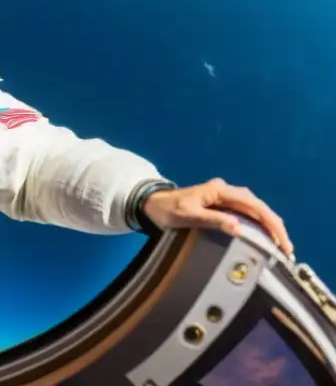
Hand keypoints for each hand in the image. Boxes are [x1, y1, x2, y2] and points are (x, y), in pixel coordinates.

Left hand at [142, 178, 292, 257]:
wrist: (152, 205)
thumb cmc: (168, 209)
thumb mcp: (189, 216)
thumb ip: (213, 220)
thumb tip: (238, 228)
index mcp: (219, 190)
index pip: (252, 204)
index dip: (270, 222)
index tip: (280, 239)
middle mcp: (224, 191)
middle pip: (257, 206)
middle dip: (274, 225)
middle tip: (286, 248)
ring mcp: (223, 197)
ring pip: (253, 209)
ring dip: (268, 225)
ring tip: (280, 245)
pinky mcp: (220, 205)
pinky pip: (245, 213)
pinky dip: (257, 225)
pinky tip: (264, 237)